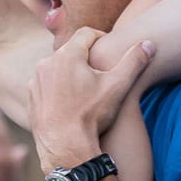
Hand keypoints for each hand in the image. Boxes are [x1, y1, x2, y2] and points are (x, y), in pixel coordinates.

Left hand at [27, 29, 153, 173]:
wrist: (65, 146)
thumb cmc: (92, 115)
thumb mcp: (118, 86)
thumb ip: (135, 61)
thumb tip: (148, 43)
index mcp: (68, 55)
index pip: (86, 34)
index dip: (101, 37)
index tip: (109, 48)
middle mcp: (47, 63)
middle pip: (71, 50)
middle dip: (86, 56)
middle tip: (101, 70)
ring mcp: (36, 80)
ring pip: (57, 67)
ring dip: (71, 72)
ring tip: (86, 87)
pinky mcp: (32, 96)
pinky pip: (47, 84)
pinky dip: (58, 87)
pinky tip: (71, 100)